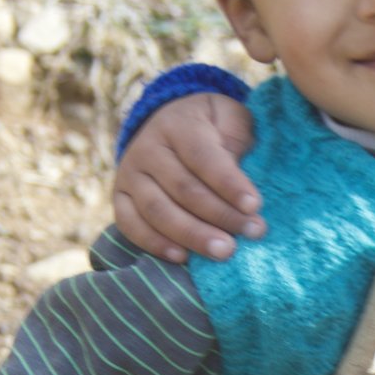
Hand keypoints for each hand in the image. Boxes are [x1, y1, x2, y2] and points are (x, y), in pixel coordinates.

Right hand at [113, 93, 265, 262]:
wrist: (168, 122)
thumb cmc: (210, 126)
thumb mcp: (229, 117)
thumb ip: (237, 138)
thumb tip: (240, 179)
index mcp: (178, 125)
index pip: (203, 157)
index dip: (229, 184)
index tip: (255, 206)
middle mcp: (147, 148)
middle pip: (183, 188)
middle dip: (220, 215)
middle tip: (251, 233)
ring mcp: (129, 174)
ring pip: (157, 211)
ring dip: (192, 235)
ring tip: (224, 252)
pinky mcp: (119, 197)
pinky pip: (130, 225)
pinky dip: (154, 244)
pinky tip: (182, 257)